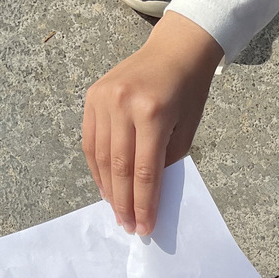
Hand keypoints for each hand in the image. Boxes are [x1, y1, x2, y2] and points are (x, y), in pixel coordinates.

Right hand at [82, 12, 223, 236]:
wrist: (173, 50)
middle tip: (128, 226)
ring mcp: (103, 99)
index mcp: (153, 113)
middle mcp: (123, 105)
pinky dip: (96, 166)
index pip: (145, 171)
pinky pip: (90, 140)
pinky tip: (105, 185)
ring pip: (99, 156)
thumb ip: (166, 160)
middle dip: (124, 202)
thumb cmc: (188, 91)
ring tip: (117, 211)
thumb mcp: (187, 128)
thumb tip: (147, 194)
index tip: (145, 227)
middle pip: (118, 167)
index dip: (144, 204)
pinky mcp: (92, 96)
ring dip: (107, 188)